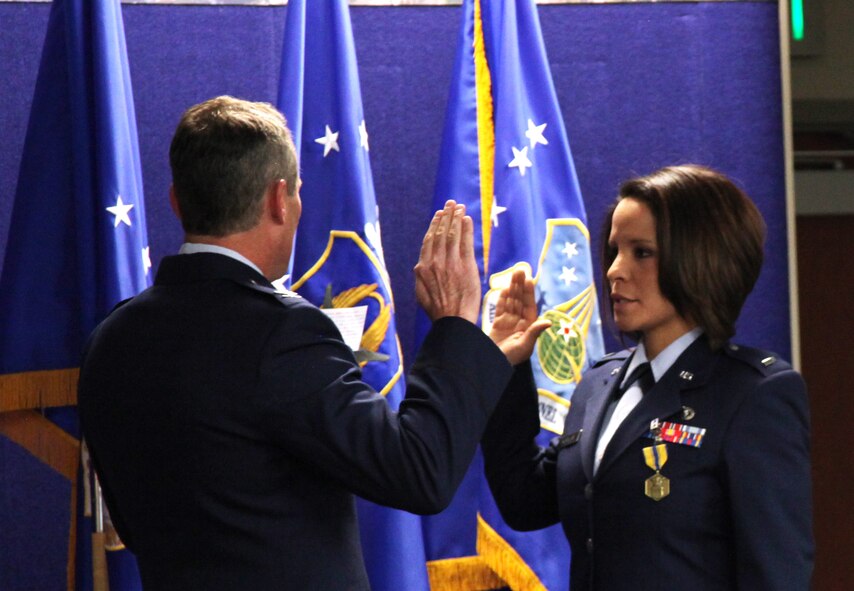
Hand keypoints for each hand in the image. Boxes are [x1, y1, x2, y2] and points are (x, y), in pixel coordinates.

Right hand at [414, 200, 480, 323]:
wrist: (452, 321)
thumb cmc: (438, 311)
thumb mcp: (421, 294)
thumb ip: (420, 278)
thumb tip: (418, 267)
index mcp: (422, 268)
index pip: (429, 240)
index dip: (434, 225)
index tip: (439, 215)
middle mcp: (435, 262)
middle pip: (440, 233)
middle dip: (446, 216)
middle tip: (450, 204)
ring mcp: (450, 263)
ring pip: (452, 234)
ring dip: (456, 218)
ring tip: (459, 207)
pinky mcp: (465, 266)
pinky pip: (465, 242)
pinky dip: (466, 229)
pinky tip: (467, 219)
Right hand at [489, 269, 551, 364]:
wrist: (493, 363)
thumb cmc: (511, 358)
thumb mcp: (524, 346)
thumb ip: (534, 332)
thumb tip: (548, 321)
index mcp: (528, 326)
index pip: (529, 305)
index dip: (529, 292)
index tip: (529, 280)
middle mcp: (520, 322)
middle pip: (520, 300)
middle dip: (520, 285)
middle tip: (520, 269)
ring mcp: (508, 321)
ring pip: (511, 301)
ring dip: (512, 287)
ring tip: (513, 274)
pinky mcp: (498, 323)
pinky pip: (501, 308)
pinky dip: (503, 298)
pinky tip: (505, 288)